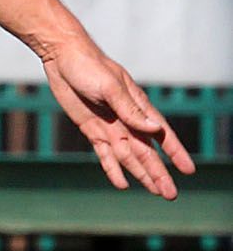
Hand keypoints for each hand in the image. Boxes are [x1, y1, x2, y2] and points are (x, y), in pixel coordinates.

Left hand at [41, 36, 195, 198]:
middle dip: (159, 172)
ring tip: (156, 193)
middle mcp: (126, 119)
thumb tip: (153, 129)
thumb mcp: (110, 85)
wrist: (61, 56)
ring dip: (141, 174)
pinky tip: (121, 184)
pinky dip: (112, 168)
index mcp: (137, 106)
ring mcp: (109, 126)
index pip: (161, 133)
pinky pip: (105, 153)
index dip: (174, 151)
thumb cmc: (89, 65)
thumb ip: (129, 109)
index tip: (188, 170)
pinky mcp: (91, 129)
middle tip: (171, 195)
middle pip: (146, 151)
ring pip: (128, 157)